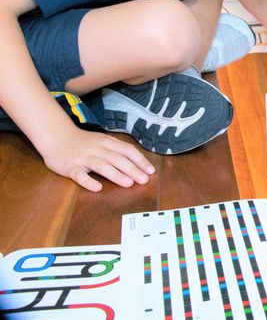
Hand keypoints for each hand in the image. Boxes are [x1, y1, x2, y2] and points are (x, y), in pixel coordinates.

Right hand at [39, 125, 154, 191]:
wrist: (57, 137)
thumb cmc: (83, 142)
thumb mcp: (102, 141)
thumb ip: (117, 150)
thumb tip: (137, 163)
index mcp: (107, 142)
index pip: (127, 150)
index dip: (140, 160)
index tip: (151, 171)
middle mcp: (97, 149)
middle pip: (117, 159)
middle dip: (132, 169)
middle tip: (144, 180)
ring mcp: (83, 158)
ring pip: (102, 165)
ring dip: (116, 174)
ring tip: (128, 183)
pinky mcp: (70, 167)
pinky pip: (80, 175)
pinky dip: (88, 181)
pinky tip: (97, 188)